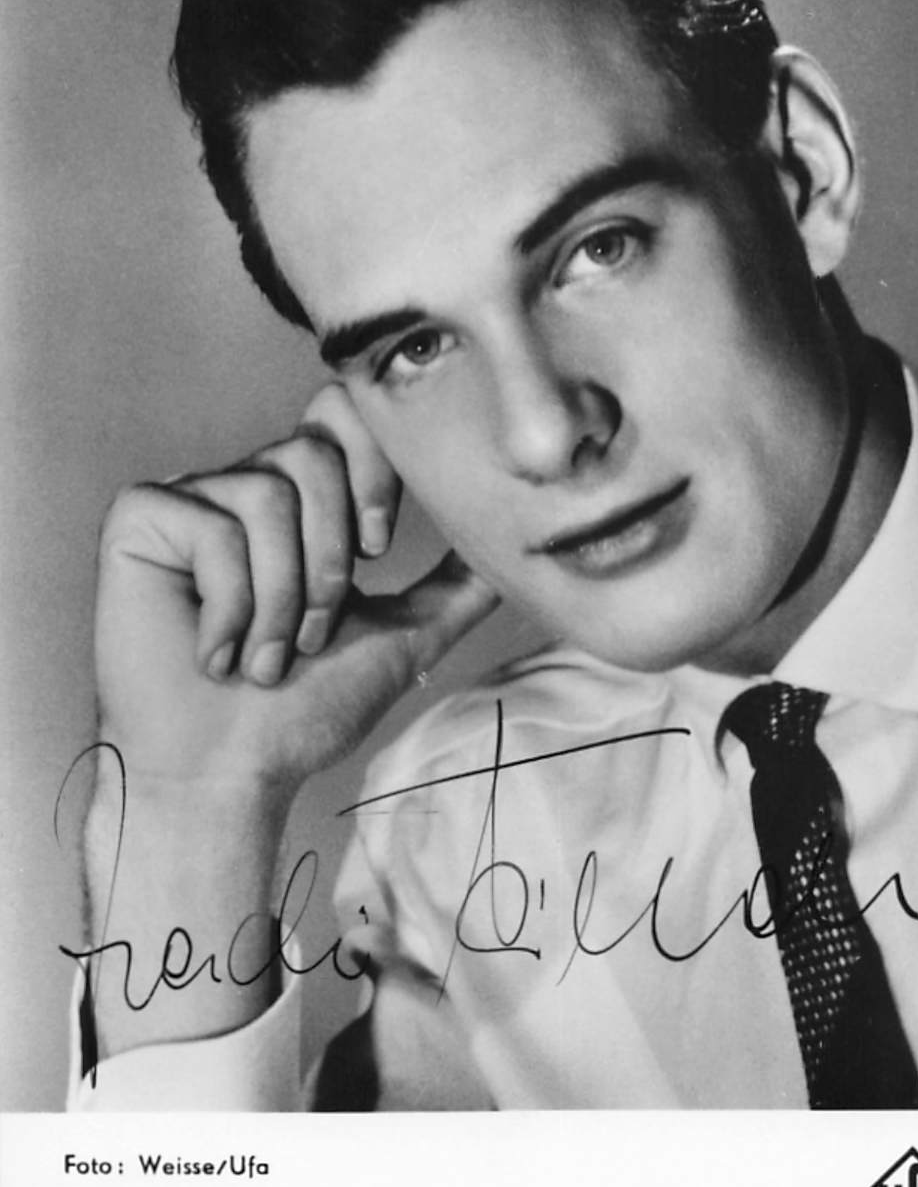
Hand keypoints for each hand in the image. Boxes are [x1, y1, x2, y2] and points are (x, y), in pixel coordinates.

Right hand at [93, 382, 499, 798]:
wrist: (230, 773)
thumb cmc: (304, 711)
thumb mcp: (402, 636)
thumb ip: (454, 586)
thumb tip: (508, 547)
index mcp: (302, 502)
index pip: (343, 413)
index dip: (373, 467)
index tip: (379, 551)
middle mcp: (244, 487)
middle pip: (312, 452)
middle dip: (332, 561)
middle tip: (314, 633)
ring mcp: (190, 499)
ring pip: (268, 493)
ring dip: (282, 600)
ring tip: (266, 657)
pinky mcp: (141, 519)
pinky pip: (211, 526)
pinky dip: (229, 607)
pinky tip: (214, 652)